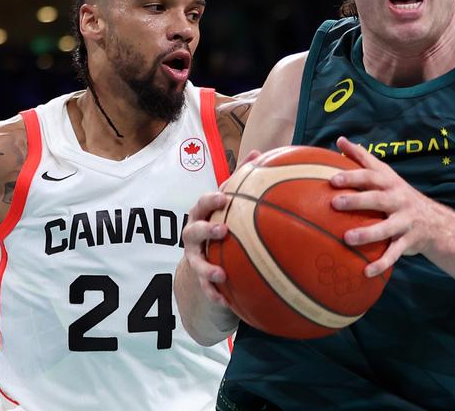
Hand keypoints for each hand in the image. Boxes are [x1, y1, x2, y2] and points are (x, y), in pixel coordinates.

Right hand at [179, 150, 261, 305]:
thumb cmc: (221, 217)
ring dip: (207, 269)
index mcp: (202, 214)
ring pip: (196, 263)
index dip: (211, 199)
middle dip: (206, 230)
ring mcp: (194, 257)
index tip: (224, 197)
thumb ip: (242, 178)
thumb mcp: (229, 200)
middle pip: (193, 231)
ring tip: (221, 275)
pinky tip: (225, 302)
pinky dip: (214, 294)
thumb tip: (261, 151)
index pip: (203, 203)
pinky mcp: (199, 278)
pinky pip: (205, 289)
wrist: (202, 251)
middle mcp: (193, 235)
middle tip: (223, 230)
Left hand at [329, 136, 449, 276]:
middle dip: (357, 200)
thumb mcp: (385, 173)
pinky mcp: (408, 241)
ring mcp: (404, 221)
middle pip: (377, 198)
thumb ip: (362, 158)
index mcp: (389, 183)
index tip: (332, 179)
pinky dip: (381, 263)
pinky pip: (394, 254)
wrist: (435, 222)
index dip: (352, 176)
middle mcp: (398, 200)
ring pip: (386, 228)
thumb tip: (339, 140)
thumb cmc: (398, 193)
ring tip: (347, 239)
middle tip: (335, 203)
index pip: (370, 176)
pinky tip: (365, 272)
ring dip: (367, 234)